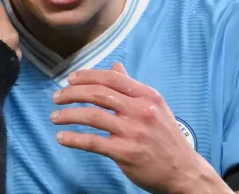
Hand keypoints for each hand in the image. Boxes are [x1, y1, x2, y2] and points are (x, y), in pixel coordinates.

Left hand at [51, 63, 223, 193]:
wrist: (184, 171)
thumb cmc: (166, 137)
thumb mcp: (155, 106)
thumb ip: (132, 87)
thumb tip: (116, 66)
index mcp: (147, 96)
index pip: (112, 78)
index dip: (87, 76)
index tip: (70, 80)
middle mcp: (141, 111)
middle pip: (98, 94)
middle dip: (72, 93)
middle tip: (56, 98)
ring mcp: (133, 132)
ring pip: (92, 116)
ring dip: (68, 115)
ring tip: (54, 117)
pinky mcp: (126, 153)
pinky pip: (93, 141)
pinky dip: (73, 138)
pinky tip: (62, 137)